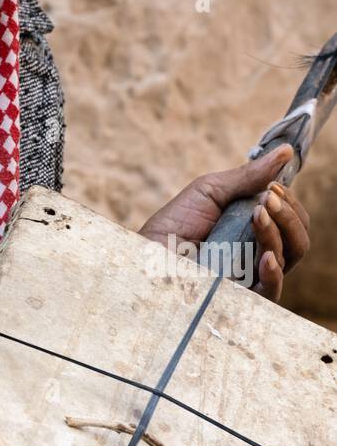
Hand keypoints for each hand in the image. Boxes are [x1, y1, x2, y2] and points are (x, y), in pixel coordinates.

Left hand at [139, 144, 310, 301]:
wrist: (148, 250)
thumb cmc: (176, 222)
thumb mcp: (213, 191)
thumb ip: (249, 176)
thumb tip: (286, 151)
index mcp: (257, 228)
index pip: (292, 220)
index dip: (289, 203)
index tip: (273, 187)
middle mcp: (260, 252)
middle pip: (297, 239)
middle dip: (288, 214)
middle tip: (266, 199)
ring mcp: (253, 274)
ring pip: (287, 258)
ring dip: (277, 232)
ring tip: (257, 215)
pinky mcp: (242, 294)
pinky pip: (272, 289)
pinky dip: (274, 270)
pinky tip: (266, 255)